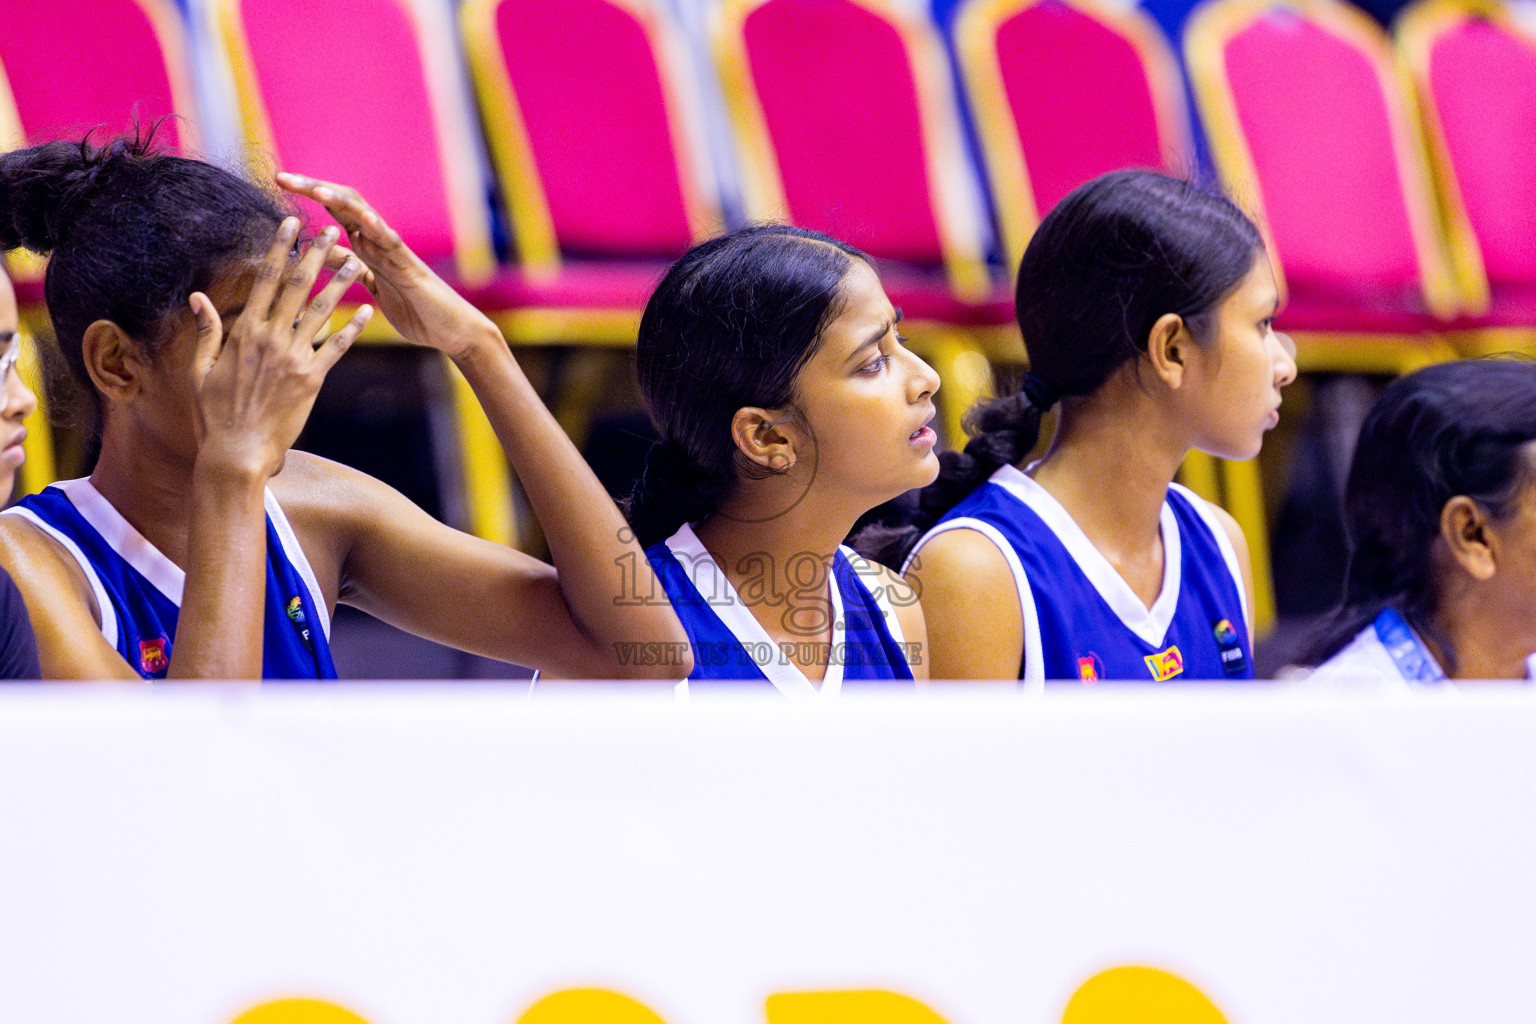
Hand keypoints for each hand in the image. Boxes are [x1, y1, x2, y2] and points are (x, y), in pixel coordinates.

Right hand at [190, 216, 372, 479]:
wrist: (238, 451)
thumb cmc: (215, 412)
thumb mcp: (200, 369)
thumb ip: (207, 331)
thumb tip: (198, 297)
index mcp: (244, 331)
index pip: (266, 279)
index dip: (280, 248)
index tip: (290, 224)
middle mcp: (271, 339)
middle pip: (298, 287)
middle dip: (315, 254)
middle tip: (331, 230)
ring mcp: (294, 358)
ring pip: (322, 311)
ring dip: (341, 283)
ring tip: (356, 260)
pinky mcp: (312, 379)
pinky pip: (337, 347)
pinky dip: (353, 328)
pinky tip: (367, 310)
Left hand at [276, 172, 498, 358]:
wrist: (452, 331)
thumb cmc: (415, 312)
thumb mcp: (371, 287)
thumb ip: (347, 269)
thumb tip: (318, 256)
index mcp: (367, 247)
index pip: (333, 211)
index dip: (307, 195)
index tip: (278, 183)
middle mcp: (379, 243)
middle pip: (344, 204)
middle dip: (313, 188)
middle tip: (282, 178)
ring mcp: (395, 253)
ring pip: (366, 218)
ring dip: (340, 201)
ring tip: (316, 189)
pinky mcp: (410, 268)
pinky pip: (393, 244)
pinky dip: (377, 229)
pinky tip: (362, 218)